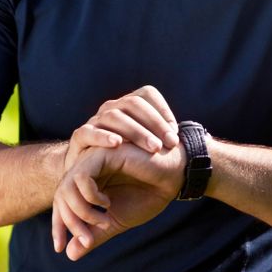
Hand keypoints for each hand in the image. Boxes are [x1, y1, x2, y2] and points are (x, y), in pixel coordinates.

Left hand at [51, 142, 184, 260]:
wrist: (172, 179)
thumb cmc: (146, 195)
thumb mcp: (116, 220)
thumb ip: (94, 233)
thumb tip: (70, 254)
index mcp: (86, 182)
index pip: (61, 203)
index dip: (58, 225)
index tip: (60, 248)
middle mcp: (85, 169)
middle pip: (61, 196)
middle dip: (70, 222)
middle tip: (87, 240)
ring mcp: (91, 159)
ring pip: (67, 186)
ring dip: (81, 212)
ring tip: (102, 222)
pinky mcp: (102, 153)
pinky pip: (82, 176)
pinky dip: (90, 195)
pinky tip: (107, 203)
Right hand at [65, 85, 179, 171]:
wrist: (90, 177)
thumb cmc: (124, 161)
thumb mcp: (144, 148)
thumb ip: (162, 138)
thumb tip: (192, 139)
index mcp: (127, 107)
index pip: (146, 95)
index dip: (162, 110)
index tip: (175, 133)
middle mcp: (110, 109)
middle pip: (132, 104)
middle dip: (154, 123)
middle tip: (170, 144)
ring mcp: (94, 122)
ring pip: (114, 116)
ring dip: (136, 131)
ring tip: (153, 147)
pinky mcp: (80, 138)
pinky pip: (88, 132)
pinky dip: (102, 136)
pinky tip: (117, 144)